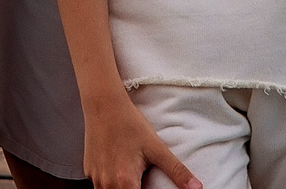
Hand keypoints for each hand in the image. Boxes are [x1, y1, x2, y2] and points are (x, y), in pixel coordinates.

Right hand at [81, 93, 200, 188]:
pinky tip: (118, 168)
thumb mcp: (156, 148)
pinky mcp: (88, 171)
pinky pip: (100, 186)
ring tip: (131, 174)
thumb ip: (177, 171)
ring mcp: (95, 179)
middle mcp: (106, 185)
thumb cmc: (130, 124)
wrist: (104, 105)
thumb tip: (197, 187)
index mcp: (125, 182)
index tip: (149, 185)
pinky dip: (110, 184)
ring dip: (122, 188)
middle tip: (142, 179)